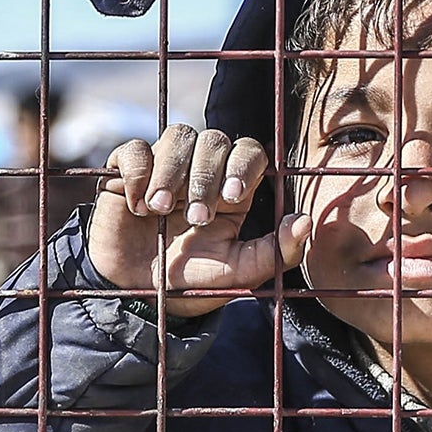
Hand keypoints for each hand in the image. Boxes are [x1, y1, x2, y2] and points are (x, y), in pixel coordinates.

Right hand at [90, 125, 310, 318]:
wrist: (139, 295)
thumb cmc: (194, 280)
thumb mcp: (239, 273)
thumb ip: (276, 252)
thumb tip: (306, 222)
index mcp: (233, 188)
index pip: (249, 151)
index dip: (243, 164)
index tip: (231, 196)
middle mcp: (201, 169)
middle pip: (214, 139)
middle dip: (206, 176)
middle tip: (195, 218)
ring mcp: (165, 167)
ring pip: (178, 136)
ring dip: (172, 171)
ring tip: (160, 210)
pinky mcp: (126, 173)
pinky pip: (134, 149)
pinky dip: (138, 172)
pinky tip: (137, 205)